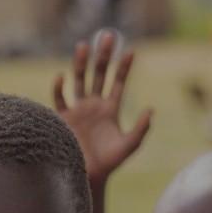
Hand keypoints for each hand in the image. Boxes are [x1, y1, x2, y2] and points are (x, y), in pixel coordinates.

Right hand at [52, 29, 151, 195]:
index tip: (131, 51)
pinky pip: (60, 99)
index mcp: (111, 109)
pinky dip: (59, 88)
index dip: (125, 67)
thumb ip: (141, 128)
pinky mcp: (63, 118)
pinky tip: (62, 76)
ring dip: (81, 64)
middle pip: (99, 74)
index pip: (119, 82)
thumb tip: (151, 110)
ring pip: (80, 81)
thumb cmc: (110, 162)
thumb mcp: (130, 145)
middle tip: (108, 36)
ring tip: (83, 46)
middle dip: (103, 56)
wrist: (88, 176)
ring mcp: (79, 110)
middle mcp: (94, 105)